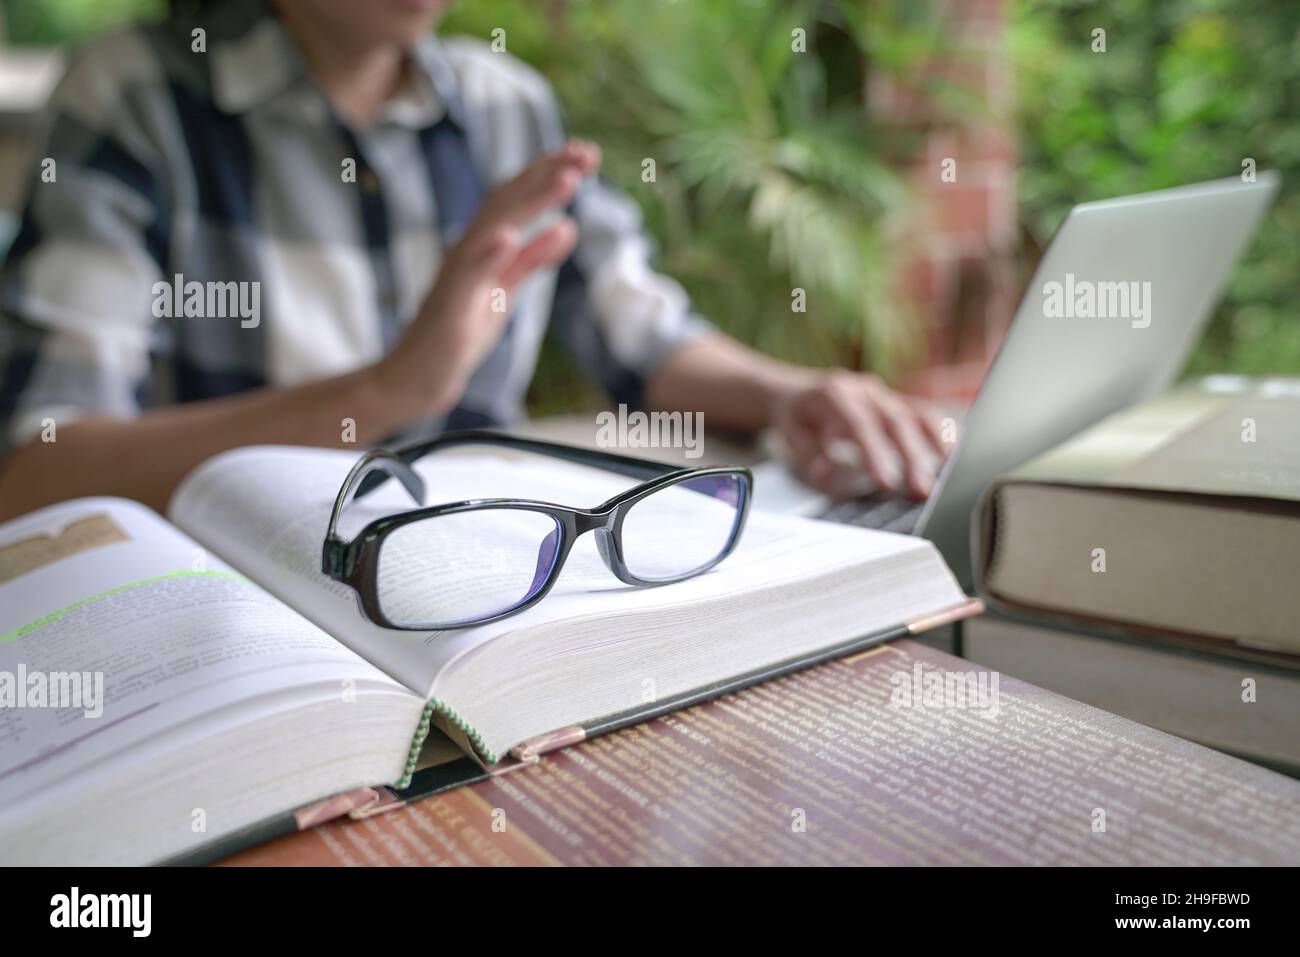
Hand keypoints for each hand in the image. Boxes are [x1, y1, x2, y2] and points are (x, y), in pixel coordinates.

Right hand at [377, 140, 601, 414]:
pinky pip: (468, 276)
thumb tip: (567, 225)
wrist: (418, 378)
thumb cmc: (458, 333)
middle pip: (508, 201)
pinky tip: (509, 236)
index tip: (586, 154)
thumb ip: (532, 259)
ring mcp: (458, 275)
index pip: (518, 198)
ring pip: (494, 227)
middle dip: (547, 174)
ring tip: (566, 180)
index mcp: (484, 246)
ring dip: (531, 202)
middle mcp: (469, 249)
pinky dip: (488, 254)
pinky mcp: (449, 306)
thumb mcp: (506, 291)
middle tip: (586, 153)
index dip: (550, 173)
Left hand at [771, 371, 949, 499]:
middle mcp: (866, 390)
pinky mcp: (896, 403)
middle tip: (923, 491)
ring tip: (951, 472)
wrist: (796, 389)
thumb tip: (825, 474)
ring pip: (917, 413)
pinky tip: (953, 456)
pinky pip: (923, 414)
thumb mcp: (789, 432)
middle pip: (896, 420)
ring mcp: (884, 394)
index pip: (861, 424)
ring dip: (937, 443)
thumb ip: (808, 453)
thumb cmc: (795, 414)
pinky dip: (941, 433)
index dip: (876, 453)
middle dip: (912, 457)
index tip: (888, 482)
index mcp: (836, 394)